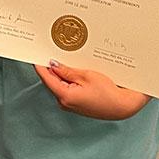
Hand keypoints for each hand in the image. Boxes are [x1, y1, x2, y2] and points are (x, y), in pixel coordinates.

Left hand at [33, 61, 151, 120]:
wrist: (122, 107)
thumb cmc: (108, 93)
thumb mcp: (86, 76)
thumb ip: (67, 71)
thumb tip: (53, 64)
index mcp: (64, 96)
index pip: (46, 77)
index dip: (40, 64)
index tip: (36, 53)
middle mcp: (64, 103)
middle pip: (51, 80)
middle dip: (51, 67)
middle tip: (52, 51)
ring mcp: (69, 104)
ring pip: (59, 84)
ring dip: (61, 73)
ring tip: (66, 59)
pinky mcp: (75, 104)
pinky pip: (66, 89)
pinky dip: (67, 79)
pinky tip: (73, 70)